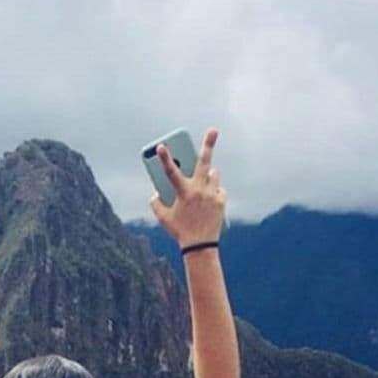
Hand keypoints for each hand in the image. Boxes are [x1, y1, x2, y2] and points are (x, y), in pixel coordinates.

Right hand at [149, 127, 226, 246]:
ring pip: (213, 174)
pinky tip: (208, 201)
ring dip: (207, 175)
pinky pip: (218, 189)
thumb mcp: (163, 219)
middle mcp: (200, 190)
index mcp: (183, 193)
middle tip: (213, 130)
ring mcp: (212, 194)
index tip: (161, 146)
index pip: (171, 172)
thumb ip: (155, 203)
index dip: (164, 158)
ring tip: (201, 184)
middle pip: (204, 162)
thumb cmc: (180, 232)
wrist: (201, 247)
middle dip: (208, 144)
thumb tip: (155, 193)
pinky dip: (213, 192)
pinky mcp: (221, 201)